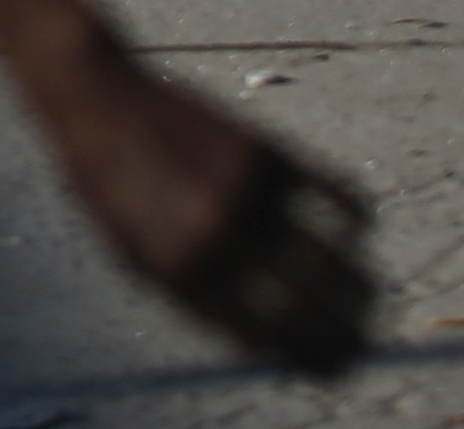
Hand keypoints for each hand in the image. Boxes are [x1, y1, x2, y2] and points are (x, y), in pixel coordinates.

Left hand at [37, 39, 376, 373]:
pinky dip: (357, 219)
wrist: (96, 97)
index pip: (277, 342)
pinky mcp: (266, 152)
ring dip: (364, 288)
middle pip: (318, 312)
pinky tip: (354, 228)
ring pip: (341, 263)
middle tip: (364, 339)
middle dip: (351, 336)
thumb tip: (270, 350)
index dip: (315, 362)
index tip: (332, 365)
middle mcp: (221, 239)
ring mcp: (248, 194)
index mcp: (185, 277)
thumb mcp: (138, 258)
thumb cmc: (112, 187)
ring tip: (366, 293)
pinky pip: (342, 199)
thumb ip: (200, 306)